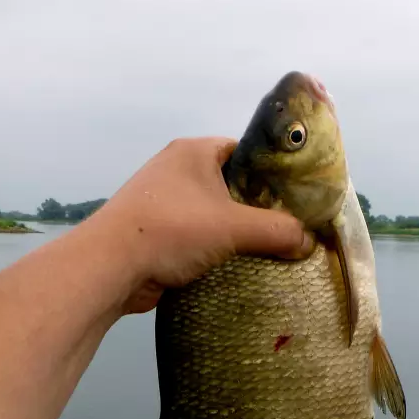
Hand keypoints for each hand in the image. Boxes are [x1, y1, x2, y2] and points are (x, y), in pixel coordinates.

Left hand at [87, 137, 314, 314]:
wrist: (110, 266)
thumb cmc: (173, 230)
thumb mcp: (234, 228)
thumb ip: (277, 231)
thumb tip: (308, 241)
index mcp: (194, 151)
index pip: (245, 153)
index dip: (272, 175)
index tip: (295, 199)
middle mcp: (177, 169)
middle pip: (232, 186)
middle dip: (256, 209)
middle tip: (287, 229)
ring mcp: (163, 201)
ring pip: (213, 214)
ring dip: (235, 233)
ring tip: (267, 251)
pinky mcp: (156, 231)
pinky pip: (196, 235)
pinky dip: (213, 249)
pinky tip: (235, 267)